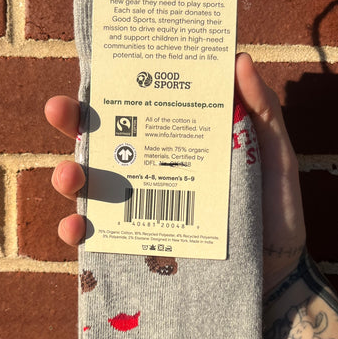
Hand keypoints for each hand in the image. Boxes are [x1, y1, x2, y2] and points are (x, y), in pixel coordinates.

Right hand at [45, 53, 305, 290]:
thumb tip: (240, 59)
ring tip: (70, 174)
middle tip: (58, 110)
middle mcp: (151, 175)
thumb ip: (262, 114)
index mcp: (178, 147)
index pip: (138, 111)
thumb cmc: (275, 215)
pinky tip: (77, 227)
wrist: (279, 278)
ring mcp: (138, 213)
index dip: (111, 90)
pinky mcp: (134, 250)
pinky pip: (95, 240)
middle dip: (72, 123)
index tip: (92, 71)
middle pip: (102, 144)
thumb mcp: (275, 159)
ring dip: (68, 175)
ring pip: (88, 188)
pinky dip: (77, 232)